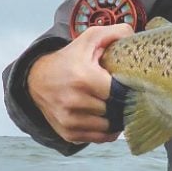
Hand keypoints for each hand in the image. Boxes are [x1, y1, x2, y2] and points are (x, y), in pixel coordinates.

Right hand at [27, 23, 133, 144]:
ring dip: (115, 118)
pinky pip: (99, 138)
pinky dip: (107, 131)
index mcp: (83, 77)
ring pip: (109, 126)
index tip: (131, 85)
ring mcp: (70, 120)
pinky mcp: (68, 133)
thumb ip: (115, 32)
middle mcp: (74, 101)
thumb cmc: (69, 59)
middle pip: (115, 109)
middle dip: (123, 103)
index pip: (119, 92)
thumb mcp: (90, 39)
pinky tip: (107, 118)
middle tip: (126, 95)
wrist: (37, 79)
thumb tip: (135, 35)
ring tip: (116, 106)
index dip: (128, 88)